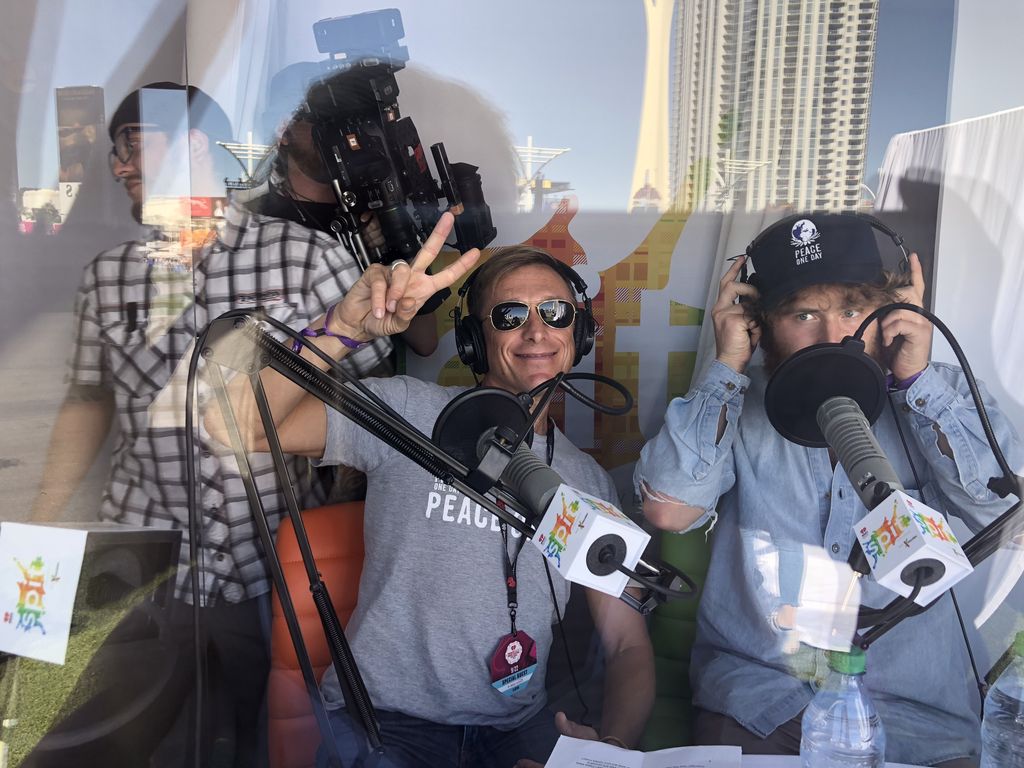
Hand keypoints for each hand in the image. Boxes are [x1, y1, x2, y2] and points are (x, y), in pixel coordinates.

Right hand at [332, 212, 478, 340]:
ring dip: (396, 293)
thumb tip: (411, 301)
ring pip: (403, 270)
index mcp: (423, 289)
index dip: (460, 265)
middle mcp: (411, 277)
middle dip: (439, 234)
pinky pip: (382, 281)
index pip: (445, 276)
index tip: (475, 252)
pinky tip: (378, 309)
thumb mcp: (398, 325)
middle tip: (449, 217)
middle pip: (428, 251)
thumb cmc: (381, 322)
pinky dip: (380, 298)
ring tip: (389, 308)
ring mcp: (393, 272)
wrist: (357, 323)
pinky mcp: (375, 272)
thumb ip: (406, 316)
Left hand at [513, 712, 600, 767]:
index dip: (529, 766)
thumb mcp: (584, 735)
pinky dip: (543, 767)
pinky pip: (553, 767)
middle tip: (515, 767)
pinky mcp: (570, 765)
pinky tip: (539, 766)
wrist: (612, 755)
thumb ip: (570, 729)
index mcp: (563, 765)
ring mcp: (567, 766)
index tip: (519, 762)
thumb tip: (558, 715)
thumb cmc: (596, 745)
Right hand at [712, 256, 761, 372]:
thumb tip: (759, 298)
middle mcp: (719, 309)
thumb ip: (747, 308)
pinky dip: (756, 326)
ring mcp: (724, 314)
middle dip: (748, 288)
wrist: (730, 362)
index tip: (743, 258)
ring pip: (748, 304)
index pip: (726, 284)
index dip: (734, 270)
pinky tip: (751, 335)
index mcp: (720, 308)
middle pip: (732, 285)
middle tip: (758, 296)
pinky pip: (751, 315)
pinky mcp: (732, 320)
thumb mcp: (744, 323)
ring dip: (755, 317)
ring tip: (753, 330)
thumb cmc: (738, 345)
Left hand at [881, 252, 931, 381]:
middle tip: (886, 324)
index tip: (914, 257)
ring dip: (887, 324)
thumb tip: (880, 309)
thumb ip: (889, 317)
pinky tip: (889, 340)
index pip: (916, 288)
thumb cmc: (899, 352)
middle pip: (906, 295)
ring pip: (899, 310)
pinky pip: (900, 322)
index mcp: (914, 313)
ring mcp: (922, 322)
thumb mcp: (891, 331)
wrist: (909, 371)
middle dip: (891, 306)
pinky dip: (890, 331)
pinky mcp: (919, 332)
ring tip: (887, 336)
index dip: (915, 272)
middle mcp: (921, 315)